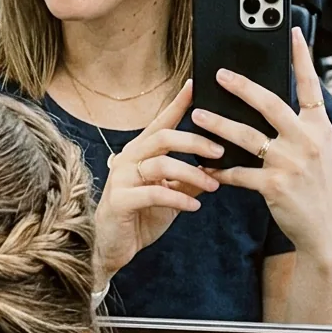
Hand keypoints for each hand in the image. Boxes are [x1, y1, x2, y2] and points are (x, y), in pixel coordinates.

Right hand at [93, 82, 222, 283]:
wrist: (111, 247)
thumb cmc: (140, 216)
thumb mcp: (170, 194)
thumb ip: (188, 178)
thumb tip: (215, 166)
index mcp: (140, 151)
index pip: (162, 121)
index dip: (178, 103)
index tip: (196, 85)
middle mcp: (129, 158)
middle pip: (164, 137)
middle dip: (195, 141)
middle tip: (220, 151)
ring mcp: (122, 178)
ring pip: (161, 164)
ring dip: (191, 174)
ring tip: (213, 186)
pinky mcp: (120, 200)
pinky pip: (154, 193)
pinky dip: (178, 198)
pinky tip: (194, 206)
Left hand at [192, 30, 331, 260]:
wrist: (326, 229)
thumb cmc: (316, 186)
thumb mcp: (317, 150)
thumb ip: (298, 125)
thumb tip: (266, 100)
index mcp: (318, 127)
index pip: (310, 85)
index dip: (301, 57)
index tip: (291, 30)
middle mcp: (307, 140)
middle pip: (270, 104)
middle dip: (242, 86)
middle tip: (218, 74)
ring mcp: (291, 163)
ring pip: (247, 136)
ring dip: (218, 124)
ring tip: (198, 115)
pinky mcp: (275, 185)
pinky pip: (239, 173)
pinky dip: (220, 170)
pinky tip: (205, 167)